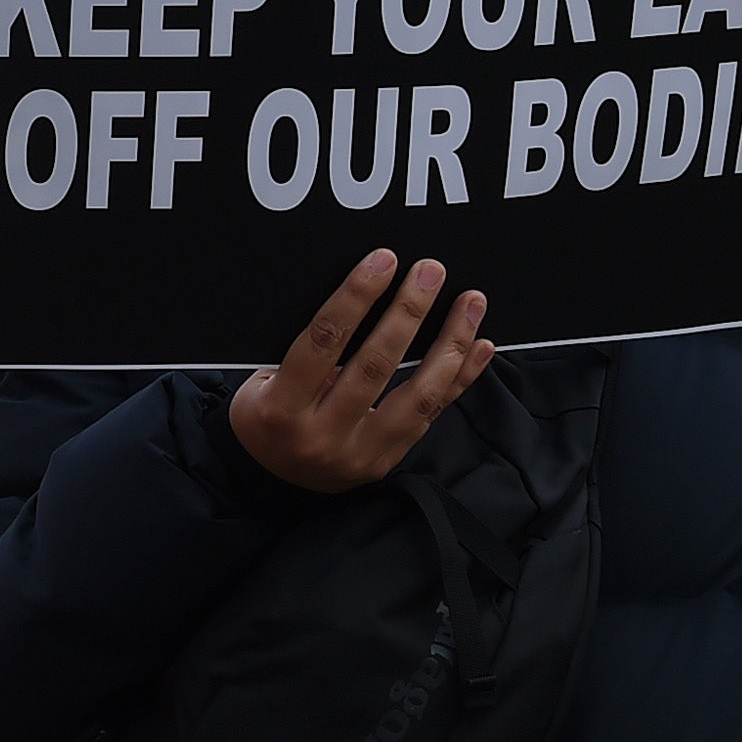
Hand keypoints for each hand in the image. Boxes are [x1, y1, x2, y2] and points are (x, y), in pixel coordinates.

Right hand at [227, 252, 493, 492]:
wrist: (270, 480)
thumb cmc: (264, 415)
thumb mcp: (262, 382)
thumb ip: (310, 355)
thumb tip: (364, 301)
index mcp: (282, 408)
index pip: (324, 342)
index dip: (356, 297)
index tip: (383, 261)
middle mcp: (323, 435)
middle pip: (376, 364)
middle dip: (409, 312)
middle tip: (431, 271)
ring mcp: (360, 453)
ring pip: (418, 395)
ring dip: (450, 343)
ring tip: (471, 303)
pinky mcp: (386, 462)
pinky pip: (431, 415)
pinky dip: (459, 378)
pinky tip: (479, 346)